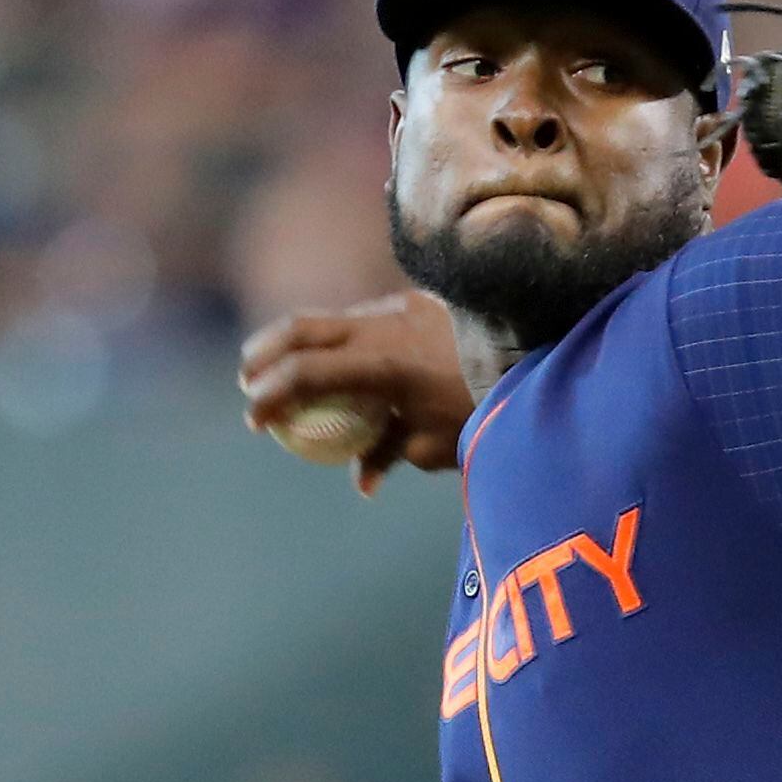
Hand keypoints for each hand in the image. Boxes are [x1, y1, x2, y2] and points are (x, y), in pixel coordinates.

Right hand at [239, 294, 474, 492]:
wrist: (533, 355)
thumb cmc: (484, 410)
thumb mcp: (433, 445)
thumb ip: (387, 454)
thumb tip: (361, 480)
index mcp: (381, 366)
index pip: (305, 375)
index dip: (271, 396)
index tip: (255, 421)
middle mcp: (381, 326)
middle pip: (300, 329)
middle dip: (264, 354)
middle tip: (248, 381)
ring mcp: (396, 307)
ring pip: (330, 318)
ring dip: (300, 342)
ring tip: (283, 368)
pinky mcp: (413, 300)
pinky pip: (362, 317)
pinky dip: (340, 339)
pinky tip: (337, 360)